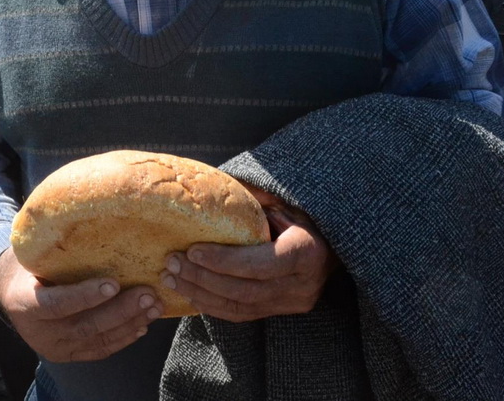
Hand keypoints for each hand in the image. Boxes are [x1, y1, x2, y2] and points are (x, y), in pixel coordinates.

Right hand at [0, 248, 162, 362]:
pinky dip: (124, 337)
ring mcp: (56, 348)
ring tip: (153, 306)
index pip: (57, 304)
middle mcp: (40, 334)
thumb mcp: (31, 257)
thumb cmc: (27, 266)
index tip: (114, 283)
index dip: (86, 296)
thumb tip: (87, 220)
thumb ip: (54, 251)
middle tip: (147, 293)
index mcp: (25, 305)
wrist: (10, 294)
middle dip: (120, 310)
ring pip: (97, 340)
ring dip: (129, 323)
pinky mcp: (70, 355)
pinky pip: (100, 350)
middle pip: (85, 326)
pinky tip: (142, 324)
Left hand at [160, 189, 336, 322]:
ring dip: (200, 294)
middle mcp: (303, 285)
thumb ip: (252, 198)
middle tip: (171, 263)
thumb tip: (209, 189)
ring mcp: (293, 302)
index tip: (192, 250)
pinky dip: (213, 306)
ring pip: (239, 307)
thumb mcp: (283, 199)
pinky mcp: (282, 311)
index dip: (222, 261)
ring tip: (170, 278)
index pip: (258, 265)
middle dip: (202, 278)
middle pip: (243, 290)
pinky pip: (243, 314)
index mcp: (306, 252)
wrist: (332, 241)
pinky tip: (189, 293)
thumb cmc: (302, 212)